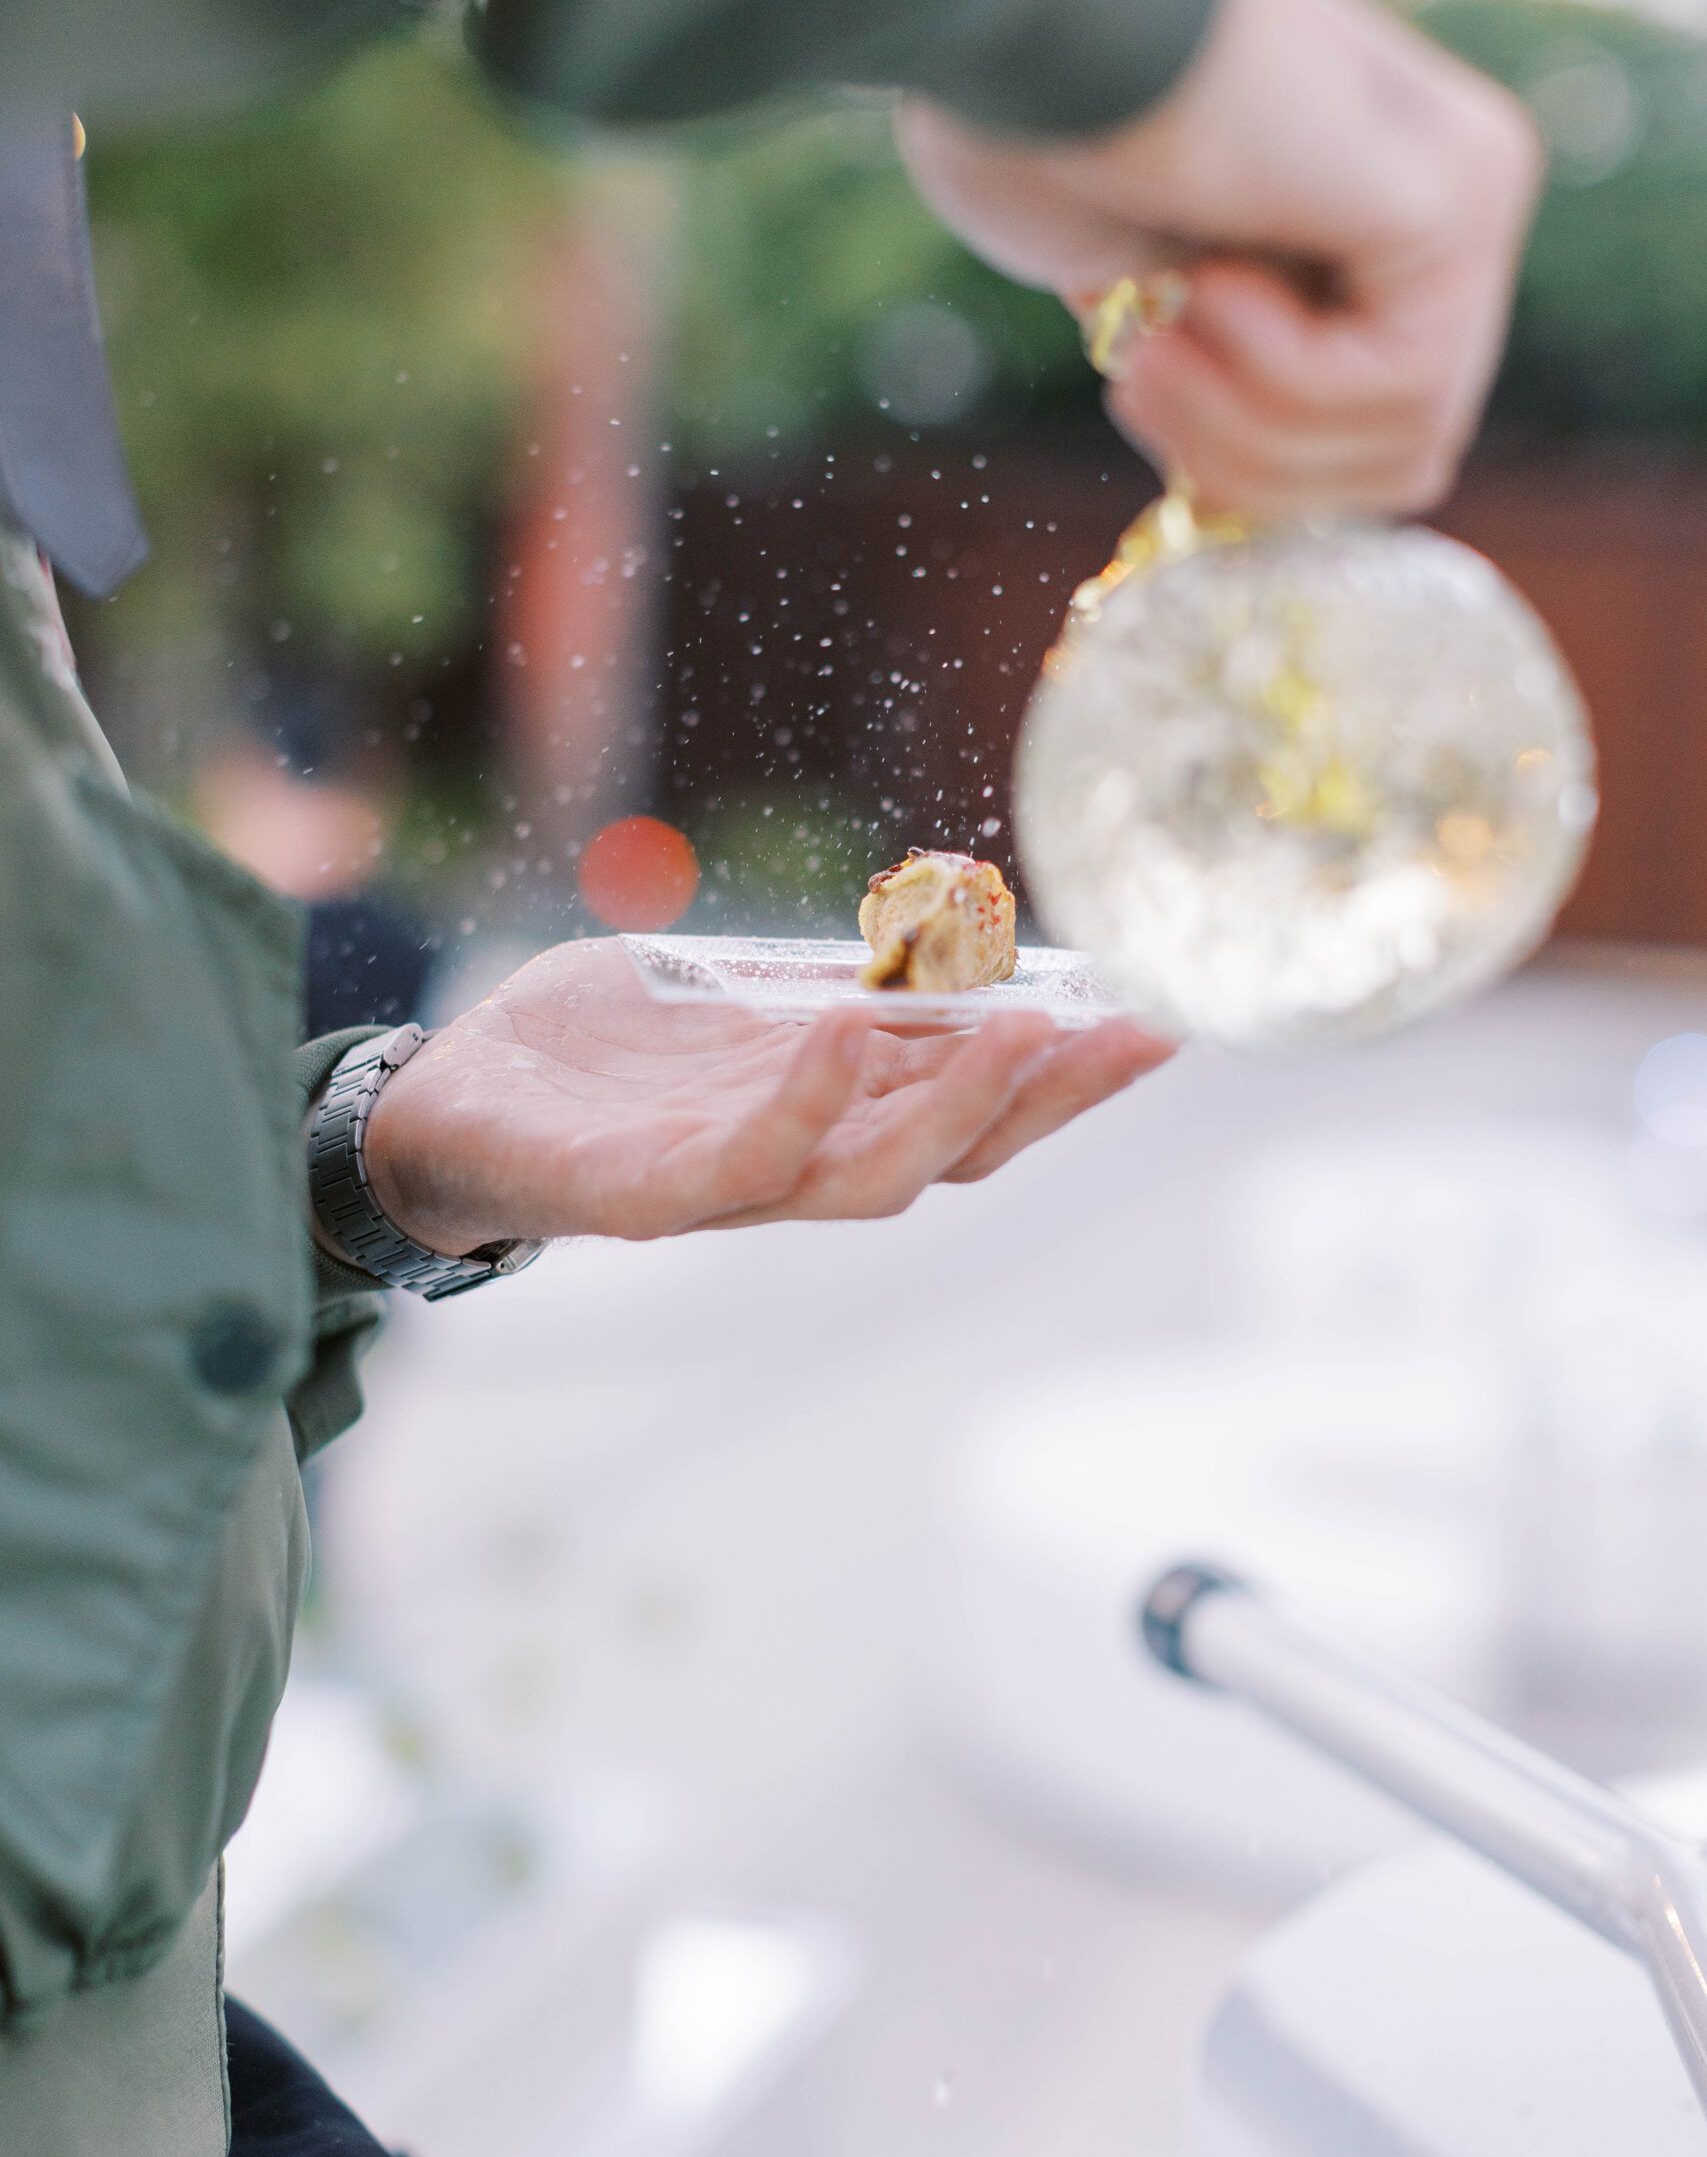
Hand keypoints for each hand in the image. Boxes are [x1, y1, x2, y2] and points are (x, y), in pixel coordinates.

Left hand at [357, 938, 1167, 1254]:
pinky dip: (805, 1101)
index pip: (972, 1116)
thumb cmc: (592, 1055)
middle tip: (1131, 1030)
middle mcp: (795, 1171)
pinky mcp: (638, 1194)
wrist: (438, 1105)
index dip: (1066, 1078)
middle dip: (1048, 1100)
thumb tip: (952, 963)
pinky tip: (851, 1028)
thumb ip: (828, 996)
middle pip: (953, 1159)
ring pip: (871, 1178)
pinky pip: (741, 1162)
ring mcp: (722, 1190)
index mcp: (827, 1123)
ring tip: (1022, 1028)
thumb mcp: (730, 1004)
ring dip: (954, 1109)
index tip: (1156, 1016)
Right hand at [896, 0, 1541, 517]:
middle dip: (1247, 462)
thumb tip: (1243, 488)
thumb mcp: (1142, 298)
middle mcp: (1458, 198)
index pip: (1380, 435)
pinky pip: (1398, 387)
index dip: (1250, 468)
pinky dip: (1276, 373)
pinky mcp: (1462, 195)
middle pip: (1405, 456)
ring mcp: (1475, 193)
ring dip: (1245, 426)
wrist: (1028, 19)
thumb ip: (1222, 374)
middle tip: (1136, 378)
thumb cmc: (1036, 129)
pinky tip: (1211, 279)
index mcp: (1381, 216)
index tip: (1138, 385)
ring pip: (1408, 443)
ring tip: (1154, 343)